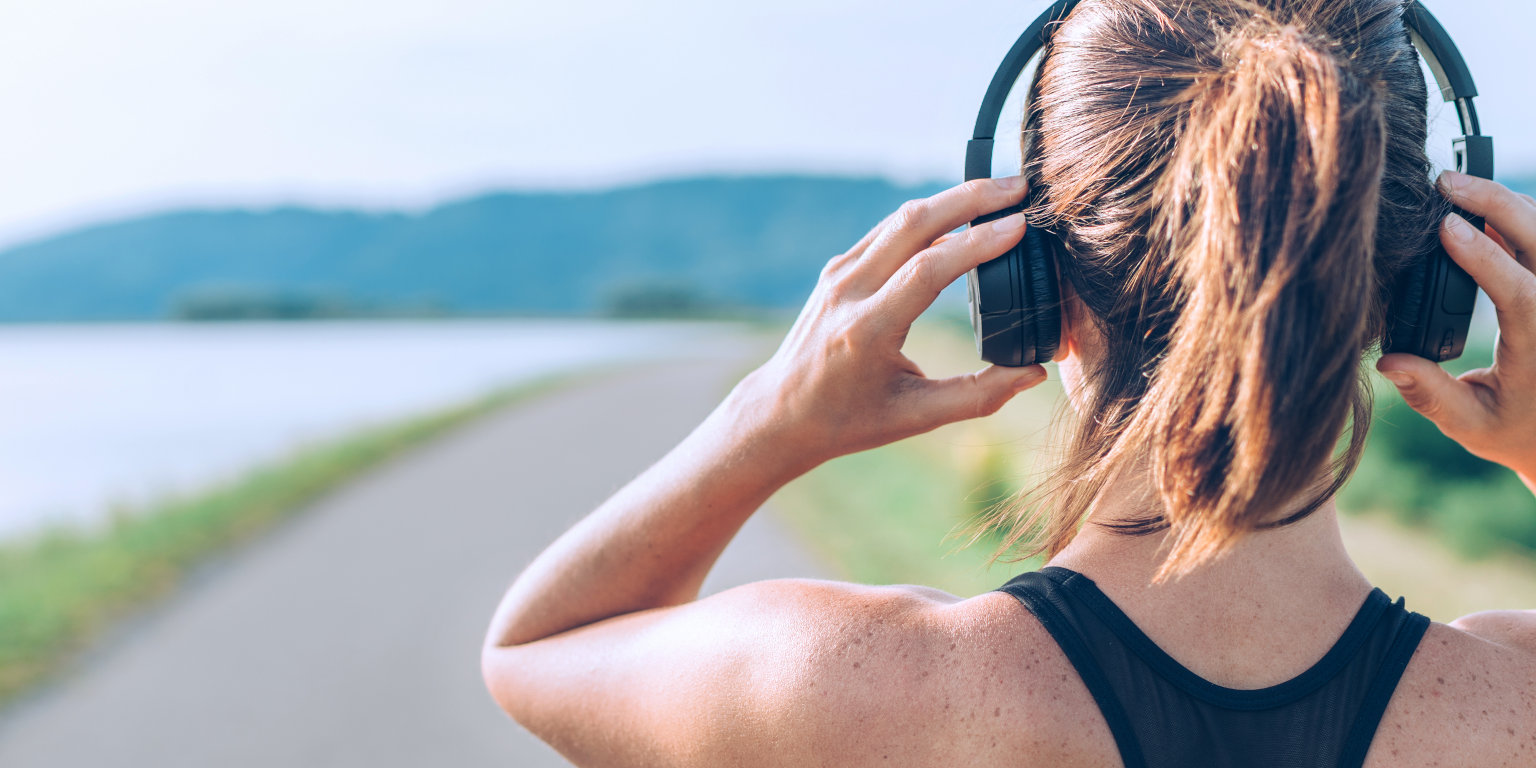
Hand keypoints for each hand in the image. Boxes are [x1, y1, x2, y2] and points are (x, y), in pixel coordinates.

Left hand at [727, 177, 1048, 469]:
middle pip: (913, 223)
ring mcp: (839, 275)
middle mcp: (848, 293)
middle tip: (1019, 187)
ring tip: (1000, 192)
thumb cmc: (849, 420)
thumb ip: (978, 396)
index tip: (1019, 225)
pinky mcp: (838, 268)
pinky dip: (929, 215)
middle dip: (971, 197)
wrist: (781, 412)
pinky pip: (888, 230)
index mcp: (866, 330)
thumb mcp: (915, 416)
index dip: (977, 242)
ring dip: (952, 199)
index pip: (927, 269)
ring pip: (900, 219)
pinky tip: (962, 212)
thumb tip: (1035, 372)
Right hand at [1376, 171, 1535, 486]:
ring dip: (1506, 203)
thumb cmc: (1515, 429)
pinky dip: (1519, 216)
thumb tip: (1387, 363)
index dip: (1482, 254)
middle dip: (1494, 201)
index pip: (1517, 289)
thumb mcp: (1470, 425)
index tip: (1444, 225)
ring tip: (1458, 189)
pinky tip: (1484, 210)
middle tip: (1447, 182)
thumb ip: (1430, 396)